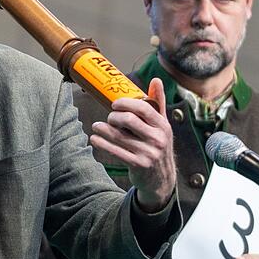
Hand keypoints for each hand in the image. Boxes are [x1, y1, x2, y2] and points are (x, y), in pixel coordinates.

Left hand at [90, 78, 175, 211]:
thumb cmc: (158, 146)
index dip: (126, 103)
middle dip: (114, 116)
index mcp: (163, 125)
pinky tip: (95, 139)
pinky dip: (103, 143)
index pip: (143, 108)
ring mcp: (148, 152)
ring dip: (104, 130)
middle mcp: (157, 138)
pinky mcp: (138, 164)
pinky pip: (116, 151)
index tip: (115, 104)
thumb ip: (158, 103)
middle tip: (109, 117)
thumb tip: (156, 80)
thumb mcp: (162, 125)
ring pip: (120, 136)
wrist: (162, 178)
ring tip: (96, 126)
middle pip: (129, 120)